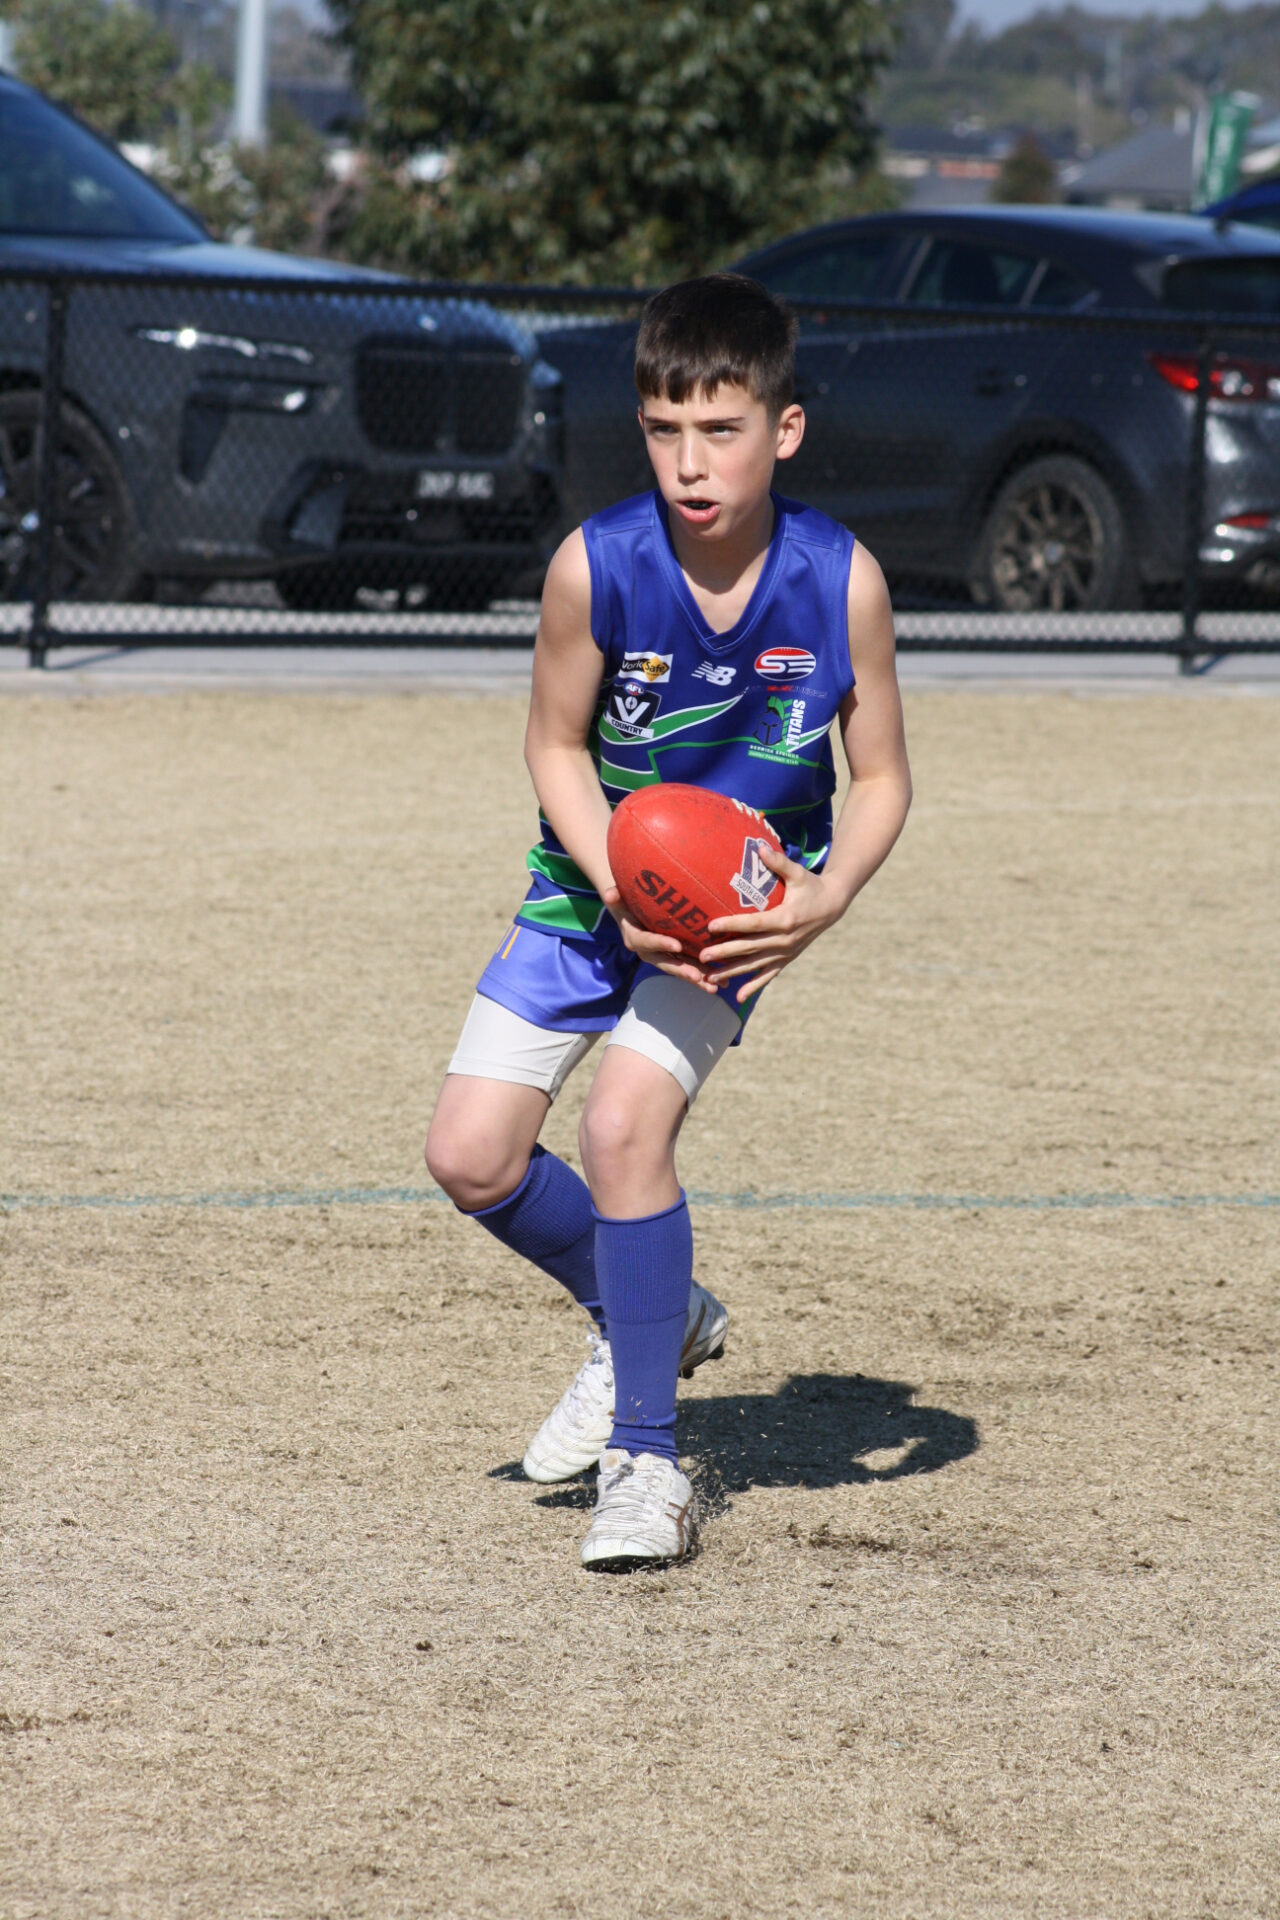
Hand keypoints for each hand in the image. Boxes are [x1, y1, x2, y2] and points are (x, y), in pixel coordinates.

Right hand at [602, 885, 720, 992]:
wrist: (629, 913)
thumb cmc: (625, 903)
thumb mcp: (617, 899)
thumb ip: (614, 897)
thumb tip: (610, 892)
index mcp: (635, 939)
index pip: (648, 942)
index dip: (661, 944)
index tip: (677, 945)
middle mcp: (649, 952)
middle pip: (667, 963)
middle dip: (682, 971)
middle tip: (697, 977)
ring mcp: (663, 957)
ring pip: (681, 969)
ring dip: (698, 979)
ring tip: (715, 987)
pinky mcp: (675, 957)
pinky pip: (689, 967)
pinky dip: (704, 974)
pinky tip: (722, 982)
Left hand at [699, 846, 845, 1001]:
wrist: (832, 905)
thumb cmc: (810, 886)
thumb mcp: (797, 873)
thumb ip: (778, 863)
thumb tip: (759, 848)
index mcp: (785, 919)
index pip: (752, 924)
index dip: (731, 924)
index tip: (710, 926)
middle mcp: (784, 940)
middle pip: (749, 948)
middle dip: (724, 953)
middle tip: (702, 956)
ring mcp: (785, 952)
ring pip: (754, 965)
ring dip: (732, 972)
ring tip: (709, 977)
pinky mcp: (787, 959)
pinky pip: (768, 975)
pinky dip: (754, 986)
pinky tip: (738, 997)